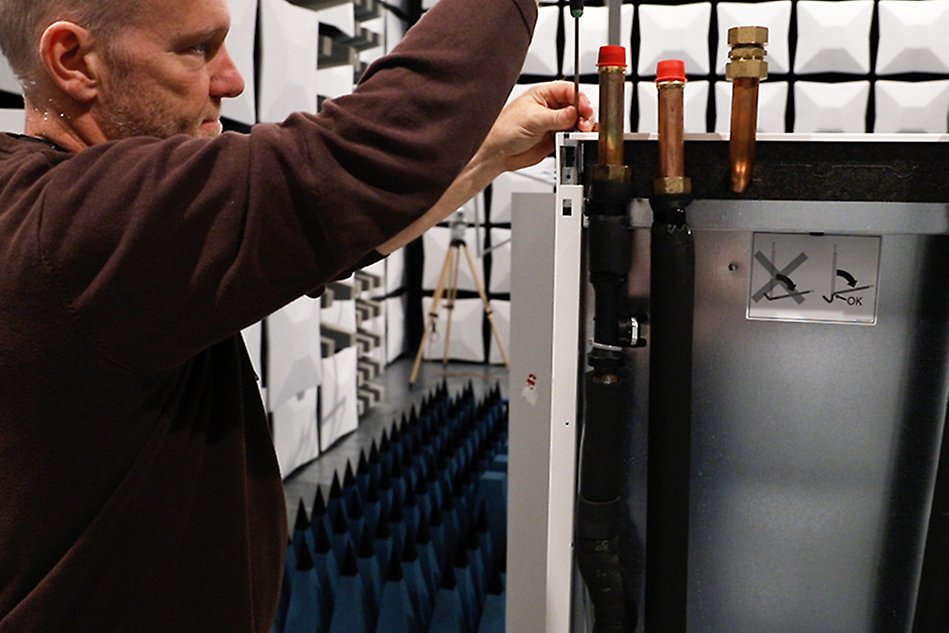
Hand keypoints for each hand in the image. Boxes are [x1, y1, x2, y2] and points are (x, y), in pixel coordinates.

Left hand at [479, 80, 594, 173]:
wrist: (497, 153)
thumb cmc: (505, 130)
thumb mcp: (534, 119)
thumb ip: (558, 117)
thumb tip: (576, 113)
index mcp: (543, 94)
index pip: (569, 91)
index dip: (580, 99)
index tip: (585, 109)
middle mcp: (550, 107)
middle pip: (576, 106)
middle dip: (583, 114)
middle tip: (584, 123)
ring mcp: (553, 123)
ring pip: (576, 122)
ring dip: (582, 127)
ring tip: (581, 132)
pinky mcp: (555, 138)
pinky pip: (572, 136)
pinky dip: (577, 138)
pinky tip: (578, 139)